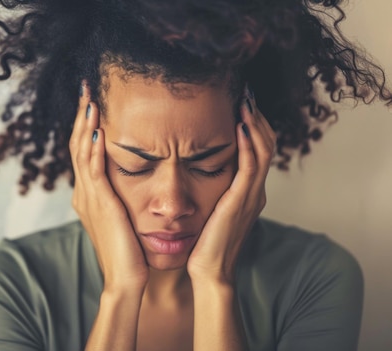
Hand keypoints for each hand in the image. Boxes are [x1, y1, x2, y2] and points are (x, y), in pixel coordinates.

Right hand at [69, 81, 148, 290]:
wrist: (126, 278)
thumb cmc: (129, 251)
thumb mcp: (121, 217)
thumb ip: (120, 197)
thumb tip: (129, 182)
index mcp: (89, 194)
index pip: (84, 151)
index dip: (87, 125)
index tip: (93, 101)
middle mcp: (85, 192)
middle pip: (79, 145)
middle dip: (83, 116)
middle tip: (87, 89)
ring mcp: (90, 197)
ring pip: (83, 152)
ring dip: (87, 124)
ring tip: (91, 100)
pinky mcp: (101, 203)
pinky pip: (94, 170)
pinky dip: (95, 148)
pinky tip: (100, 130)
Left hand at [187, 87, 275, 283]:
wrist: (208, 271)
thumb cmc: (202, 244)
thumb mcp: (207, 210)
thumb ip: (206, 190)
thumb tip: (188, 169)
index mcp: (247, 192)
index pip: (257, 149)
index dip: (251, 124)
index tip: (237, 101)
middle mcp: (254, 190)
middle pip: (265, 143)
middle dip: (255, 115)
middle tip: (244, 91)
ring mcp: (251, 195)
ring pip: (263, 149)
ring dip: (254, 121)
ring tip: (244, 98)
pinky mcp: (242, 200)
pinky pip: (251, 164)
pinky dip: (249, 142)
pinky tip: (239, 124)